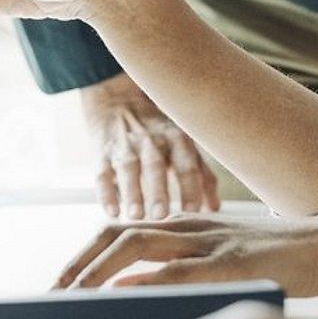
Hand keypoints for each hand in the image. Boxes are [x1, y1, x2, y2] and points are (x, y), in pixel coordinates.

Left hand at [54, 213, 317, 292]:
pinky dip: (146, 280)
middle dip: (77, 264)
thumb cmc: (285, 260)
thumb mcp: (228, 258)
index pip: (120, 231)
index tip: (55, 288)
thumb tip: (135, 296)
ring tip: (67, 299)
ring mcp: (212, 240)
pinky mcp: (233, 260)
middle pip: (117, 233)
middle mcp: (193, 226)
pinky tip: (124, 295)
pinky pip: (180, 268)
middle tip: (46, 298)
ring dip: (96, 270)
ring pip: (138, 244)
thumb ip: (185, 270)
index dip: (82, 256)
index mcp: (189, 226)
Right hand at [78, 75, 220, 219]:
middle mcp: (151, 140)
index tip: (194, 211)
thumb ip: (202, 175)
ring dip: (132, 192)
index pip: (185, 162)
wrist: (119, 102)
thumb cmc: (159, 132)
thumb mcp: (184, 145)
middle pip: (155, 165)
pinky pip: (102, 173)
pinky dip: (106, 193)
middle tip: (161, 216)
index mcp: (176, 138)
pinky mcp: (102, 154)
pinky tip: (112, 212)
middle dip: (158, 190)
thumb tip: (215, 209)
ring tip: (135, 216)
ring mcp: (125, 145)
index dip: (190, 185)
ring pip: (128, 168)